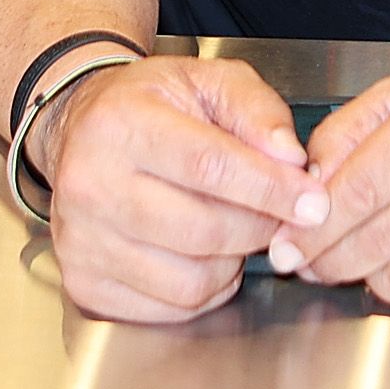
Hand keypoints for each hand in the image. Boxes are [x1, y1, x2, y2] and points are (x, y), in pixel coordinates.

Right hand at [32, 55, 326, 324]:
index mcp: (121, 124)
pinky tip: (206, 256)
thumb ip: (257, 111)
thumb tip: (291, 160)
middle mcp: (91, 185)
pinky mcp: (85, 282)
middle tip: (279, 215)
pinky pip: (170, 308)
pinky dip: (205, 290)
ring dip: (233, 263)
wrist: (76, 132)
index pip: (210, 166)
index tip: (313, 203)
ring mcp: (82, 240)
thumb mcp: (206, 80)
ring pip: (190, 279)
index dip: (271, 189)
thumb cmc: (148, 106)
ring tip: (235, 229)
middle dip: (261, 228)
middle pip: (204, 230)